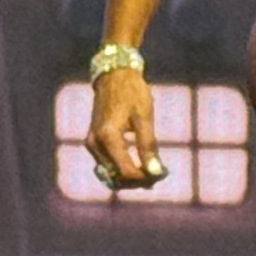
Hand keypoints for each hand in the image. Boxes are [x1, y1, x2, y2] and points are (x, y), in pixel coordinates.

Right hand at [83, 67, 165, 188]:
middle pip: (117, 177)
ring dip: (131, 177)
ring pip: (111, 174)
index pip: (126, 172)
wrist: (114, 75)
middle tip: (160, 173)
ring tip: (152, 171)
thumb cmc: (132, 92)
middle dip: (139, 180)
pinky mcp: (94, 142)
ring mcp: (92, 144)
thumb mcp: (144, 117)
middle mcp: (95, 144)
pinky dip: (123, 169)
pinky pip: (107, 165)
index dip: (145, 178)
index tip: (163, 173)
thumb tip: (155, 172)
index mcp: (108, 137)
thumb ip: (148, 146)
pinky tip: (140, 165)